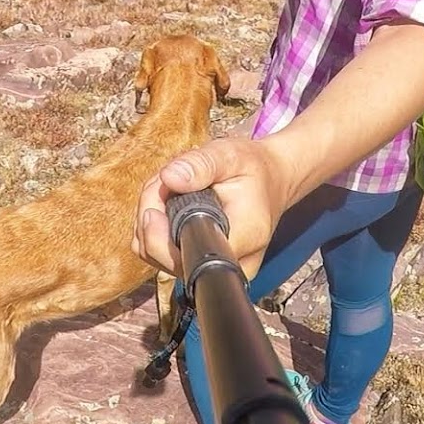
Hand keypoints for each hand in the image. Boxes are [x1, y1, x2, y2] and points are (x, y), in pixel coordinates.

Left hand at [131, 136, 293, 281]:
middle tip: (164, 182)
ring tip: (172, 188)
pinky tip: (170, 202)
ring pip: (156, 255)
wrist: (272, 181)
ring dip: (152, 219)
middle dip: (150, 216)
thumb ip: (200, 164)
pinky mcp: (200, 265)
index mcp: (243, 239)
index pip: (187, 258)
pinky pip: (161, 253)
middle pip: (163, 257)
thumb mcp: (230, 155)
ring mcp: (213, 269)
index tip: (154, 206)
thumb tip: (169, 177)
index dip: (159, 237)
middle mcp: (230, 264)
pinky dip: (156, 226)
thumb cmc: (254, 169)